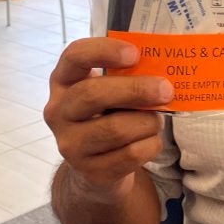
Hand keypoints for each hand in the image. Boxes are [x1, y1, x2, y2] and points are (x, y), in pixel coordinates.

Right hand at [44, 37, 173, 198]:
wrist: (95, 168)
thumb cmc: (106, 116)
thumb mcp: (108, 91)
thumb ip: (125, 76)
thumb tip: (162, 69)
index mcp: (63, 82)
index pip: (75, 56)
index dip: (104, 50)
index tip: (135, 54)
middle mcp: (58, 112)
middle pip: (93, 93)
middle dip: (135, 90)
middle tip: (165, 89)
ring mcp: (70, 145)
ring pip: (116, 129)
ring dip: (147, 122)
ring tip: (156, 120)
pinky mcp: (91, 172)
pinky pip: (130, 155)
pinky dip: (150, 145)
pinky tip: (151, 140)